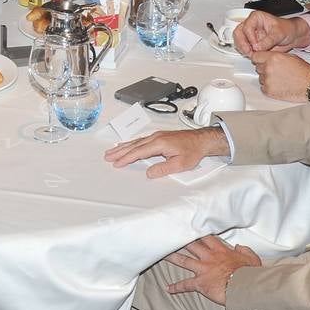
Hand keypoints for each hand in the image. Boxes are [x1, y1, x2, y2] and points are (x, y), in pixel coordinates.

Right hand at [105, 127, 228, 178]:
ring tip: (112, 151)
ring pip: (136, 141)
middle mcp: (155, 137)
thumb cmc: (193, 151)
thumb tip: (149, 173)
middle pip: (133, 145)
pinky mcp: (159, 136)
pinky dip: (131, 143)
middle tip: (107, 156)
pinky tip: (127, 145)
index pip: (139, 152)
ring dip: (123, 146)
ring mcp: (156, 136)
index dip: (126, 158)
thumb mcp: (180, 164)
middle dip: (119, 151)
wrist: (201, 140)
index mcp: (159, 143)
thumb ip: (163, 169)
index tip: (117, 163)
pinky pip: (141, 140)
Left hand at [164, 236, 260, 304]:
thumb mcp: (252, 258)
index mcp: (221, 251)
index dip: (197, 232)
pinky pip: (185, 285)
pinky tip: (168, 288)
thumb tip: (239, 247)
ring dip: (172, 257)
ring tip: (162, 254)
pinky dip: (176, 287)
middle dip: (180, 239)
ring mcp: (203, 269)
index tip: (190, 227)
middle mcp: (209, 257)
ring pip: (184, 260)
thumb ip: (245, 251)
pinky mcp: (200, 283)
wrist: (245, 286)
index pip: (206, 238)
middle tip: (171, 234)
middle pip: (191, 245)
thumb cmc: (250, 274)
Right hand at [233, 10, 308, 54]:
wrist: (292, 36)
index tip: (256, 46)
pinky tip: (252, 55)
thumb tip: (257, 47)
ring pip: (238, 40)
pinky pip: (243, 47)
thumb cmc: (287, 29)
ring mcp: (250, 34)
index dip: (250, 38)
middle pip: (238, 33)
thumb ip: (268, 40)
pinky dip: (245, 52)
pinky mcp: (251, 43)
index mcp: (256, 17)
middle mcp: (251, 25)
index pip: (247, 27)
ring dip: (242, 48)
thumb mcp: (279, 33)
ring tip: (250, 54)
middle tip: (249, 52)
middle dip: (242, 44)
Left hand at [248, 50, 309, 101]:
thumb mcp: (290, 56)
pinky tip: (279, 85)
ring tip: (280, 78)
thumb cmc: (304, 71)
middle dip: (264, 68)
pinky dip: (269, 87)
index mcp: (273, 58)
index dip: (259, 58)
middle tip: (276, 70)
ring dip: (267, 78)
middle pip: (258, 67)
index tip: (261, 60)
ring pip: (261, 77)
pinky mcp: (268, 91)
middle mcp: (268, 68)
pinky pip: (263, 87)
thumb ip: (275, 56)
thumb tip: (266, 56)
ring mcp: (267, 80)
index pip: (255, 56)